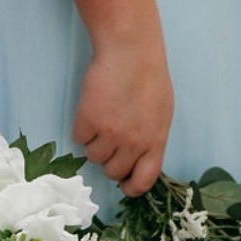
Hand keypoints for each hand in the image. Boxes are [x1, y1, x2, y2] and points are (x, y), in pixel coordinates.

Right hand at [72, 38, 173, 196]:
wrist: (131, 53)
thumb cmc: (149, 78)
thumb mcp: (161, 113)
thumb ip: (151, 138)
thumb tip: (138, 160)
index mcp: (156, 141)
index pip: (144, 180)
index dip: (132, 187)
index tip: (124, 184)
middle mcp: (134, 142)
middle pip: (113, 172)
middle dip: (110, 160)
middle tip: (111, 139)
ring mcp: (110, 134)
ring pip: (93, 157)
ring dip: (95, 143)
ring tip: (104, 117)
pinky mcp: (88, 122)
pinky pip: (79, 139)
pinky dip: (82, 128)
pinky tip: (94, 109)